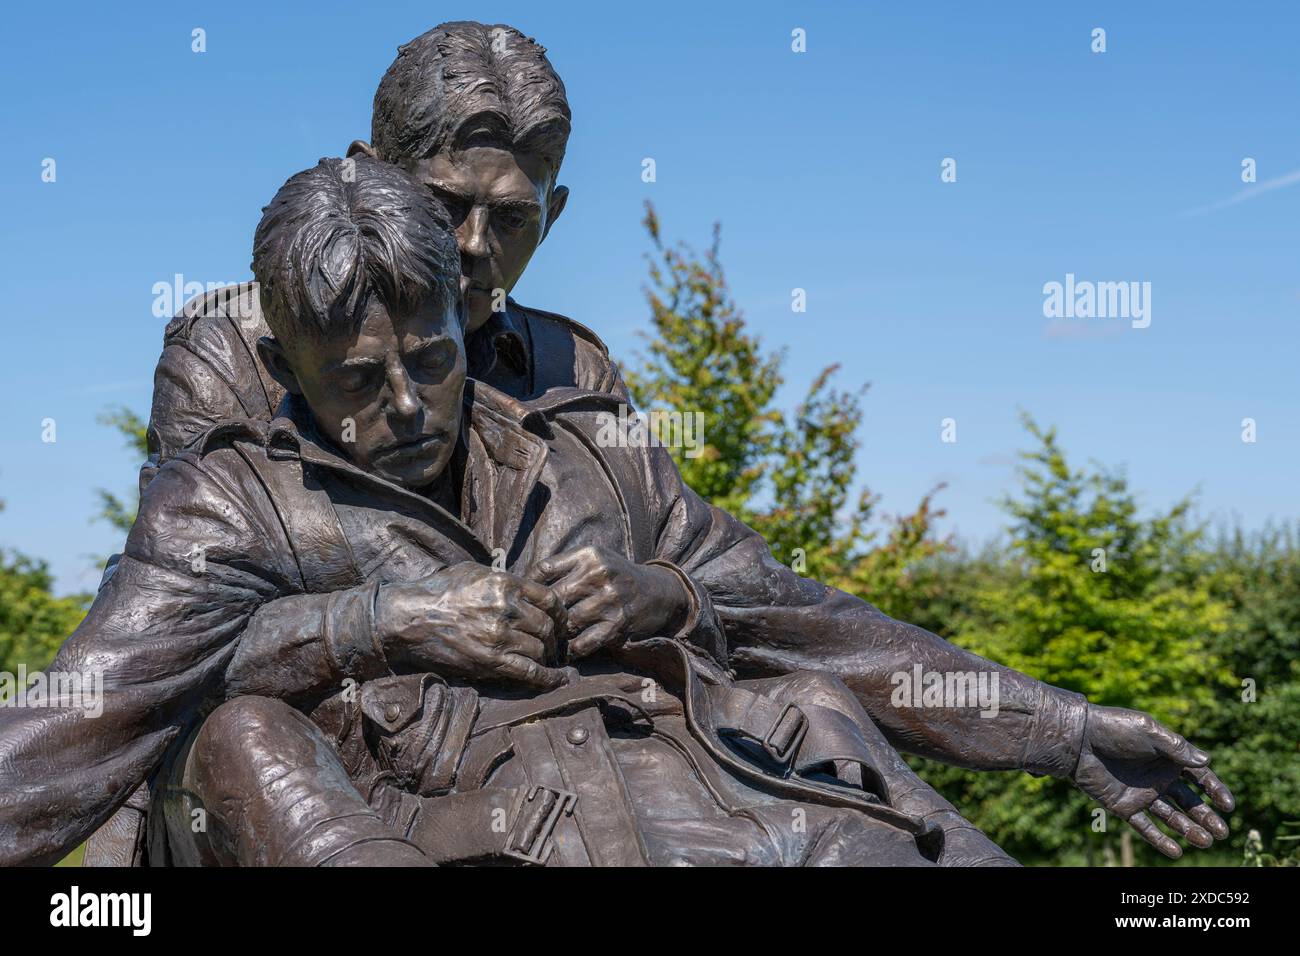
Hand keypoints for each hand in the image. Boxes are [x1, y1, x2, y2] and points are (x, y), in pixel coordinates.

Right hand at [376, 562, 567, 688]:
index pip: (549, 598)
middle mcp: (506, 609)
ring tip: (548, 659)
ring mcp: (499, 637)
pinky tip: (560, 679)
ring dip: (547, 656)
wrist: (408, 618)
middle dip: (555, 636)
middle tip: (554, 643)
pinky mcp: (490, 661)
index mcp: (505, 585)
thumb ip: (504, 579)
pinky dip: (549, 678)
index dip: (560, 611)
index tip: (561, 619)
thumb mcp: (474, 572)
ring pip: (540, 649)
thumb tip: (526, 585)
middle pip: (547, 626)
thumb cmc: (437, 592)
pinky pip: (529, 672)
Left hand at [529, 546, 690, 658]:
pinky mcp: (618, 623)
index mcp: (588, 555)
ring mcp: (609, 599)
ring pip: (566, 622)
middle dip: (540, 615)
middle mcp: (599, 573)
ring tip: (546, 641)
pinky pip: (583, 642)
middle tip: (530, 627)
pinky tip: (567, 651)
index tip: (522, 600)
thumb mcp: (595, 560)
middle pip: (553, 598)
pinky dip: (572, 650)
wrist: (658, 591)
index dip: (528, 587)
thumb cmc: (617, 576)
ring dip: (555, 635)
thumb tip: (523, 583)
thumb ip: (565, 567)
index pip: (544, 569)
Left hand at [1072, 705, 1234, 858]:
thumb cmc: (1114, 728)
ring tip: (1206, 842)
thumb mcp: (1148, 731)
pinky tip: (1177, 852)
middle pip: (1189, 801)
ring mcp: (1141, 793)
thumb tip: (1205, 761)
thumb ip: (1176, 747)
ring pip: (1171, 817)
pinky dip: (1159, 840)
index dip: (1215, 790)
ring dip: (1189, 830)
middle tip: (1223, 832)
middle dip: (1206, 816)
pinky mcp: (1123, 806)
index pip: (1198, 776)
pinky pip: (1144, 827)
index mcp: (1167, 757)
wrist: (1078, 739)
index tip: (1228, 806)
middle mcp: (1157, 777)